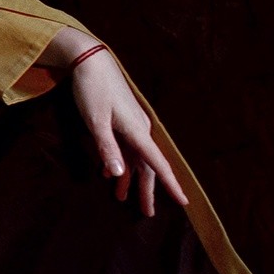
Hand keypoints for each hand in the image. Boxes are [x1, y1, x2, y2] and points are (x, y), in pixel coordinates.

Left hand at [66, 44, 189, 216]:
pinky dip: (119, 162)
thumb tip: (118, 175)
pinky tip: (108, 174)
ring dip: (130, 178)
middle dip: (147, 190)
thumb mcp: (95, 121)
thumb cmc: (92, 90)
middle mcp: (139, 129)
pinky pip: (126, 147)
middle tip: (147, 213)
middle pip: (147, 165)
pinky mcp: (123, 120)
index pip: (157, 164)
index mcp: (137, 131)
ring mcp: (132, 124)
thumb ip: (107, 148)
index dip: (170, 184)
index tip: (184, 203)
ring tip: (122, 199)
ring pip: (136, 158)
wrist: (90, 59)